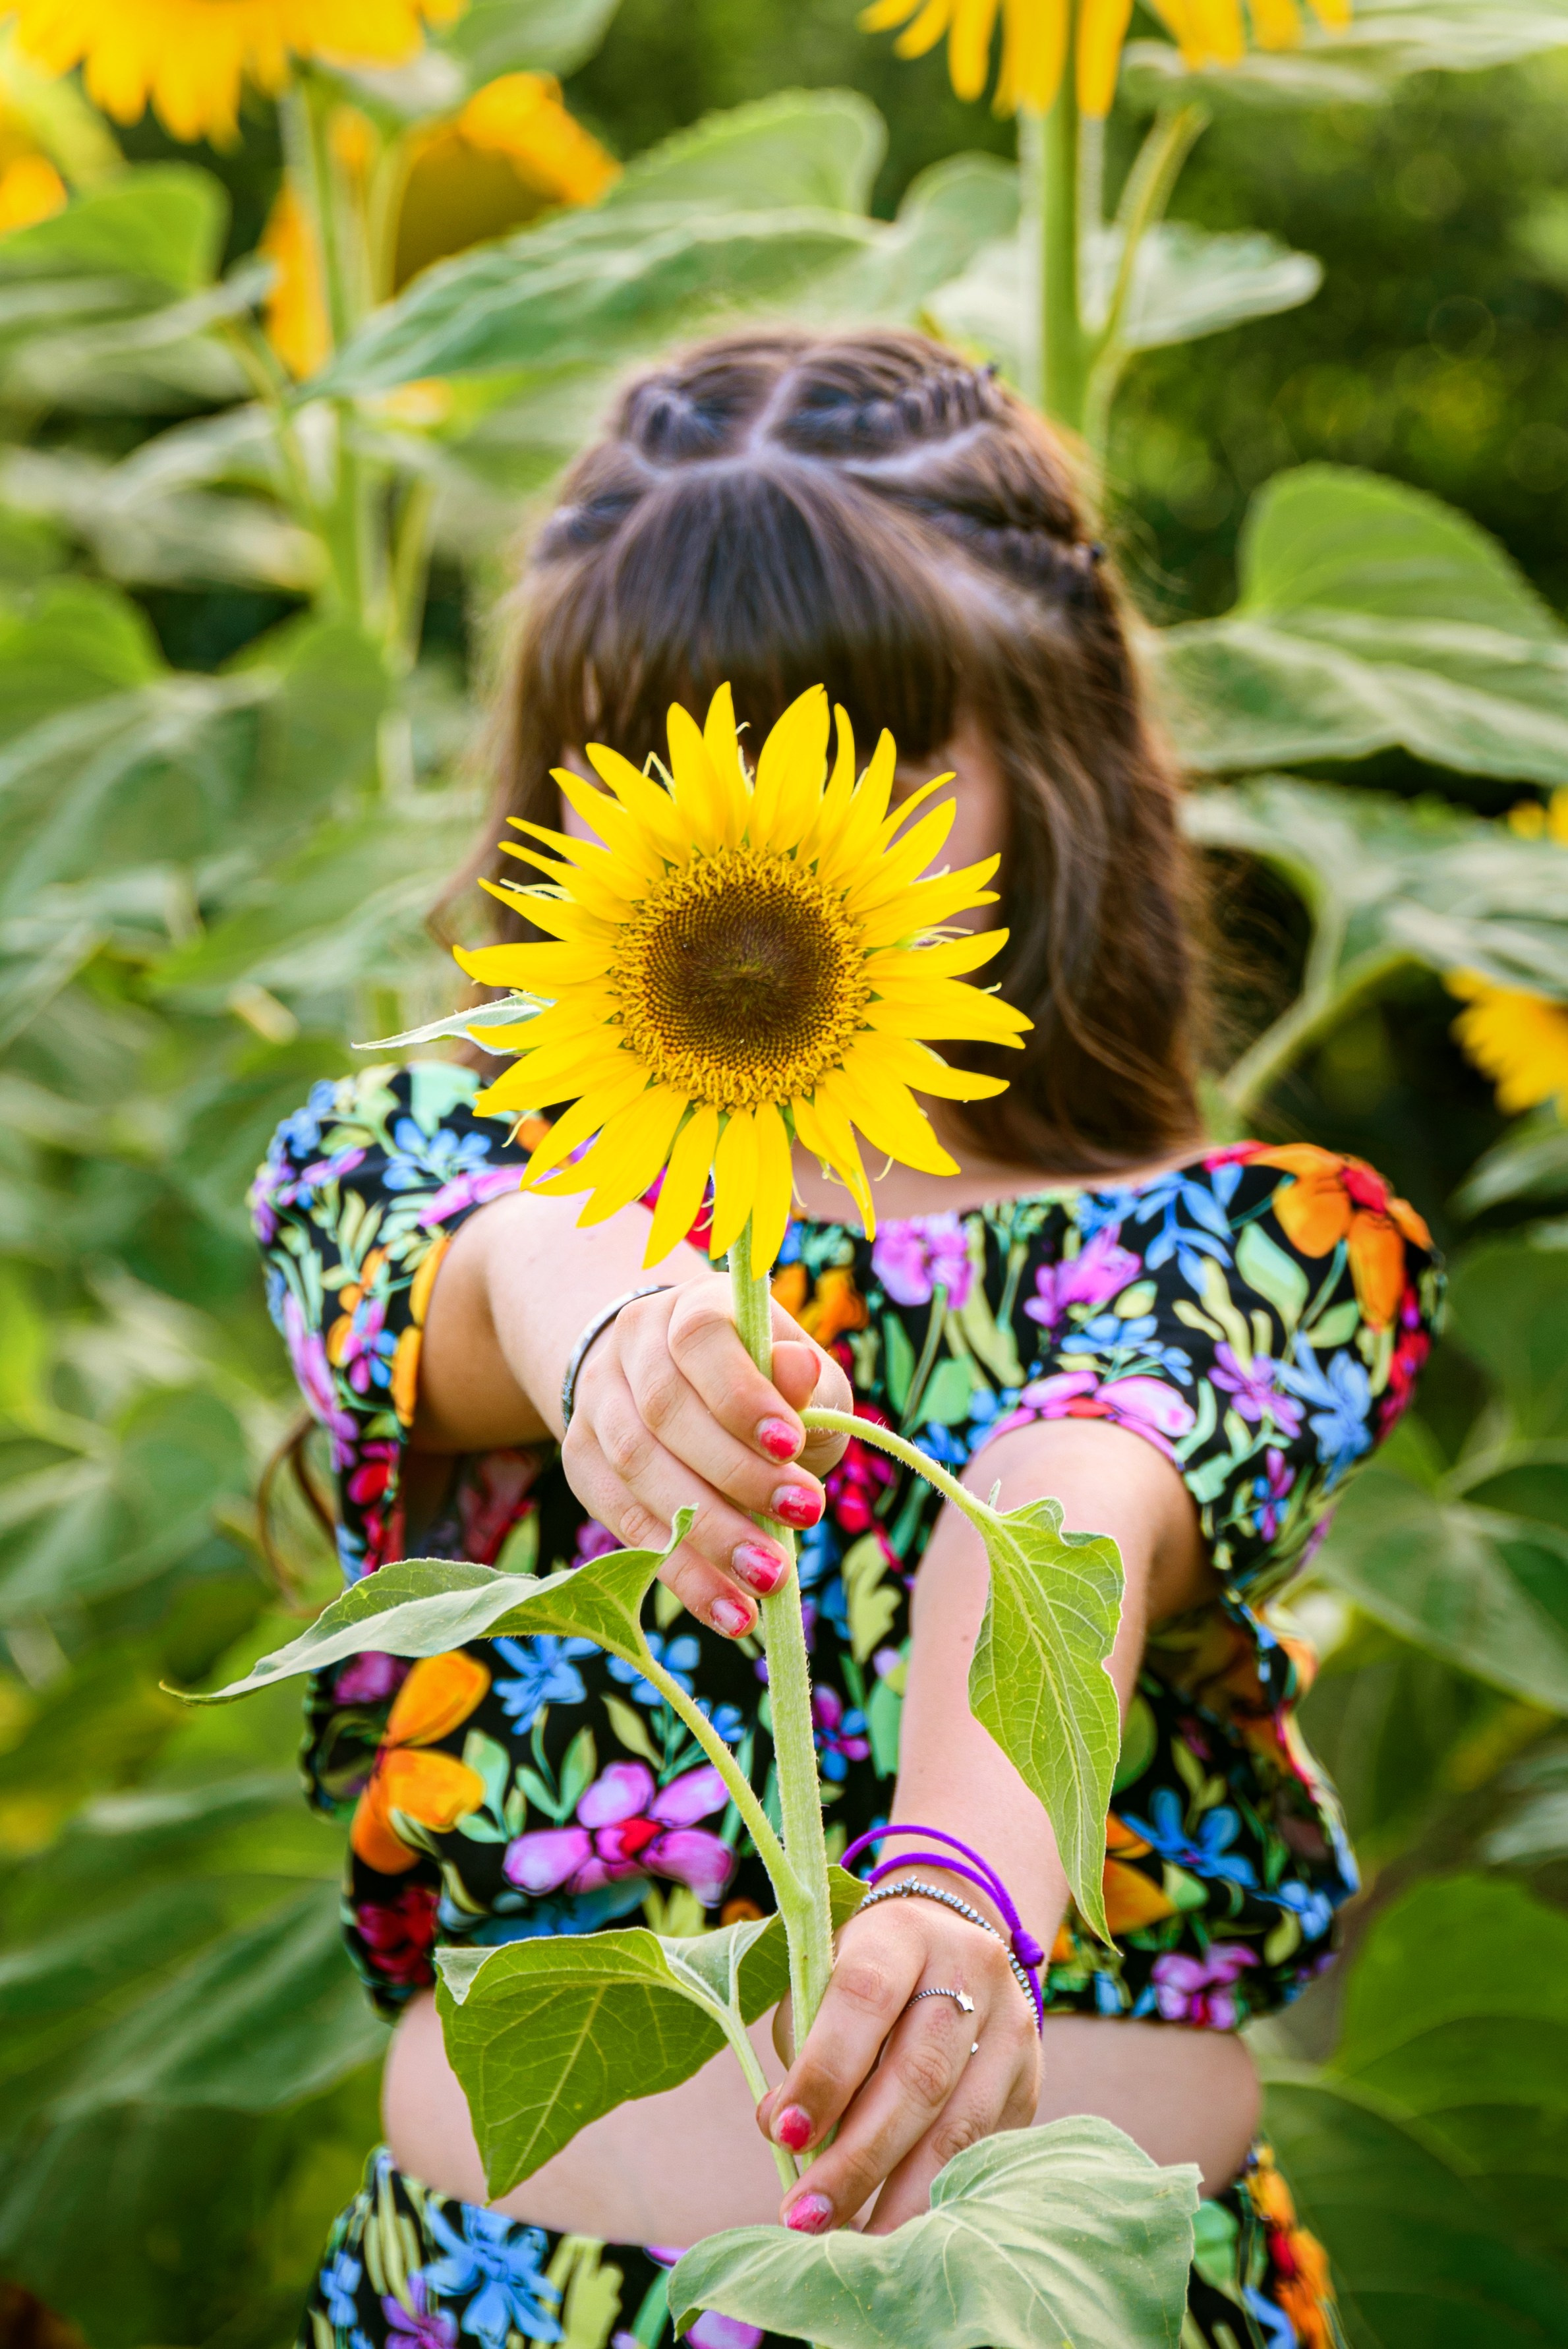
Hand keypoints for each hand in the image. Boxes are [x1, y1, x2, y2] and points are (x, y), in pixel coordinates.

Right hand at [561, 1275, 852, 1638]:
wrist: (675, 1380)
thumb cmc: (761, 1381)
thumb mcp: (798, 1372)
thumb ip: (806, 1380)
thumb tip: (797, 1369)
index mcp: (687, 1310)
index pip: (700, 1341)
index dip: (742, 1394)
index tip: (792, 1444)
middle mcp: (629, 1349)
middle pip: (665, 1412)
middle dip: (737, 1475)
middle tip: (803, 1517)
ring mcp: (596, 1407)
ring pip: (637, 1471)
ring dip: (707, 1536)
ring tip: (770, 1582)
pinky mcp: (582, 1465)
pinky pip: (623, 1525)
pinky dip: (679, 1574)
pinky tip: (730, 1611)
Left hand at [756, 1885, 1041, 2233]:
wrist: (951, 1944)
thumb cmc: (865, 1977)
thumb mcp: (824, 1984)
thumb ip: (802, 2049)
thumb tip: (783, 2133)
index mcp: (902, 1934)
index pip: (865, 1997)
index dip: (826, 2070)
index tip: (786, 2135)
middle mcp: (969, 1969)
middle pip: (919, 2073)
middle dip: (859, 2156)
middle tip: (808, 2215)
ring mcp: (1011, 2024)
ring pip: (960, 2123)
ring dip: (901, 2194)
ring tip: (852, 2241)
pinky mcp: (1031, 2077)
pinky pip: (987, 2149)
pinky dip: (940, 2194)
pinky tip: (902, 2230)